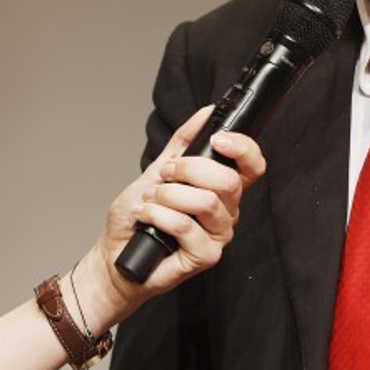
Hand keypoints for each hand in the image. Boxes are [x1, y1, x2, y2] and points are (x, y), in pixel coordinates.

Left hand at [79, 106, 266, 322]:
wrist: (116, 254)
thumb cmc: (138, 218)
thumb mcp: (157, 170)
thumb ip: (182, 143)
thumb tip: (206, 113)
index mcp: (222, 191)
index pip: (252, 166)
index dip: (242, 148)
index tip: (217, 138)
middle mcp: (226, 212)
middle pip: (227, 180)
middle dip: (188, 169)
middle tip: (163, 176)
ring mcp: (218, 236)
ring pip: (205, 201)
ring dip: (168, 195)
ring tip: (150, 201)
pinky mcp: (206, 257)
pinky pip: (185, 226)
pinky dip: (158, 216)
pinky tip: (146, 218)